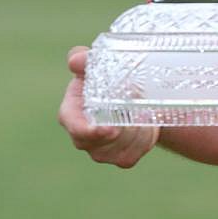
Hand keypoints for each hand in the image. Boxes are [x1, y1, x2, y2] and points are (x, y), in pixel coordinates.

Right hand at [58, 46, 159, 167]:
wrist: (135, 96)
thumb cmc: (107, 78)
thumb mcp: (96, 65)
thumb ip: (85, 59)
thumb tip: (76, 60)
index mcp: (71, 112)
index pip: (74, 126)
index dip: (88, 131)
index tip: (109, 128)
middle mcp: (81, 137)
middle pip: (100, 142)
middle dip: (121, 128)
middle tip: (137, 109)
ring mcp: (100, 151)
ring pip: (119, 150)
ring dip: (135, 132)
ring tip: (143, 112)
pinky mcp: (119, 159)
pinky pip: (131, 156)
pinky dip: (143, 140)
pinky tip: (146, 125)